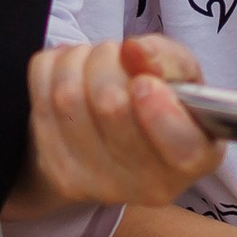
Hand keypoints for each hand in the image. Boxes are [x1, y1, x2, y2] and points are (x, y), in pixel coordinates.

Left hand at [4, 33, 223, 216]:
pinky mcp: (57, 172)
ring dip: (79, 59)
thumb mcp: (182, 76)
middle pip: (112, 107)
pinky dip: (52, 67)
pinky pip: (40, 96)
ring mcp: (97, 184)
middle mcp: (150, 184)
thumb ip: (169, 59)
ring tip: (94, 60)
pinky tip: (71, 71)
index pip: (181, 147)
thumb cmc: (159, 101)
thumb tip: (135, 52)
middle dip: (109, 60)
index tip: (143, 82)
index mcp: (196, 158)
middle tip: (117, 54)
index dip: (158, 110)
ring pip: (68, 97)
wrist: (113, 138)